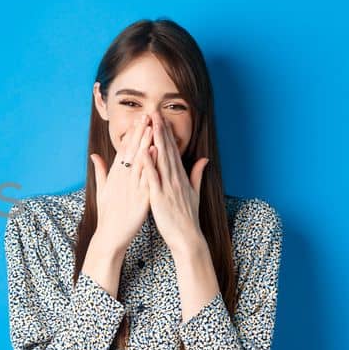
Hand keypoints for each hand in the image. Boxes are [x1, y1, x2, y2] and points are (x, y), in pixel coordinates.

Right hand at [88, 113, 154, 252]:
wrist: (110, 236)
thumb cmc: (108, 214)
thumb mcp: (102, 190)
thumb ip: (100, 171)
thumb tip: (94, 155)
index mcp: (114, 176)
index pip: (124, 150)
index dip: (131, 134)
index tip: (138, 120)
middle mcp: (122, 179)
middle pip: (131, 151)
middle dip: (139, 132)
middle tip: (146, 115)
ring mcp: (130, 187)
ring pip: (139, 160)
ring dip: (145, 142)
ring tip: (152, 126)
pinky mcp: (139, 197)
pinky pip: (146, 177)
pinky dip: (150, 164)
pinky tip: (155, 151)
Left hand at [144, 111, 210, 254]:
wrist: (187, 237)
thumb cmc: (187, 217)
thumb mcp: (195, 193)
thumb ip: (197, 175)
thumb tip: (204, 159)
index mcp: (180, 177)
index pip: (172, 151)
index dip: (166, 134)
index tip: (161, 118)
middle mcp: (175, 179)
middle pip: (167, 150)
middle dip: (160, 131)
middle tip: (154, 112)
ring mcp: (168, 187)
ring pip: (161, 160)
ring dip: (155, 141)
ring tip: (150, 124)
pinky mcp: (159, 197)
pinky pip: (153, 179)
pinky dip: (149, 165)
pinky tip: (144, 152)